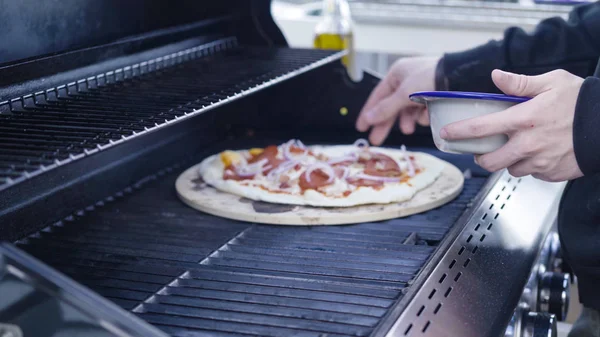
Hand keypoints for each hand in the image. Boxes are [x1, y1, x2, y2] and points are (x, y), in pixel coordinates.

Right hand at [356, 57, 438, 144]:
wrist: (461, 77)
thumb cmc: (431, 78)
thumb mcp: (404, 94)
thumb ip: (385, 108)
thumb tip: (368, 118)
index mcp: (397, 74)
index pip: (377, 96)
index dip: (368, 112)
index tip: (361, 127)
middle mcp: (407, 81)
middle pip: (391, 106)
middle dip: (386, 123)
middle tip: (376, 139)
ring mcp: (420, 89)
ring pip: (407, 111)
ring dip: (407, 121)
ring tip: (409, 129)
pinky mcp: (433, 96)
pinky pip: (422, 111)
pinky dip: (423, 116)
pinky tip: (427, 116)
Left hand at [440, 69, 583, 181]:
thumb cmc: (583, 102)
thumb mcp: (552, 82)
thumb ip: (520, 84)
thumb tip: (496, 76)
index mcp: (523, 119)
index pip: (479, 129)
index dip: (458, 133)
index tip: (446, 134)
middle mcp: (528, 144)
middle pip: (489, 161)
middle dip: (481, 157)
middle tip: (482, 151)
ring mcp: (540, 162)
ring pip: (511, 169)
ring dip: (509, 161)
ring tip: (518, 148)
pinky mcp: (552, 174)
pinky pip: (532, 174)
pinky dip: (531, 166)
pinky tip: (540, 153)